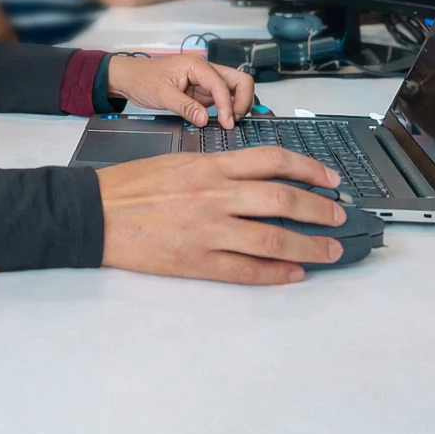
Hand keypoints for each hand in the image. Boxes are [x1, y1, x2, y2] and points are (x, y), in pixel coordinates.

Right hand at [98, 147, 345, 284]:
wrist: (94, 213)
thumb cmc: (131, 185)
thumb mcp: (177, 160)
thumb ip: (217, 167)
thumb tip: (257, 179)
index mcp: (210, 165)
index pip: (272, 160)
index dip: (308, 168)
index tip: (330, 178)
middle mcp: (214, 194)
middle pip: (282, 199)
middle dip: (319, 209)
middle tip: (340, 215)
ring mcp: (207, 230)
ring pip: (272, 238)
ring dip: (309, 246)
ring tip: (330, 250)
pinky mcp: (196, 260)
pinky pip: (246, 269)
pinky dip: (276, 273)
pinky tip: (294, 273)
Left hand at [106, 54, 254, 127]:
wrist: (129, 78)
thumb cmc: (142, 80)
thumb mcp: (162, 95)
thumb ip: (185, 107)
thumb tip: (206, 120)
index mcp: (197, 65)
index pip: (222, 84)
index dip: (228, 105)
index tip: (227, 123)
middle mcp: (205, 70)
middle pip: (239, 80)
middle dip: (243, 100)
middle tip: (234, 121)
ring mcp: (204, 81)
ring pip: (233, 90)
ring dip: (236, 106)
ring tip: (228, 123)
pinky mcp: (201, 91)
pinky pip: (221, 99)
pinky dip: (225, 110)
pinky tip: (220, 121)